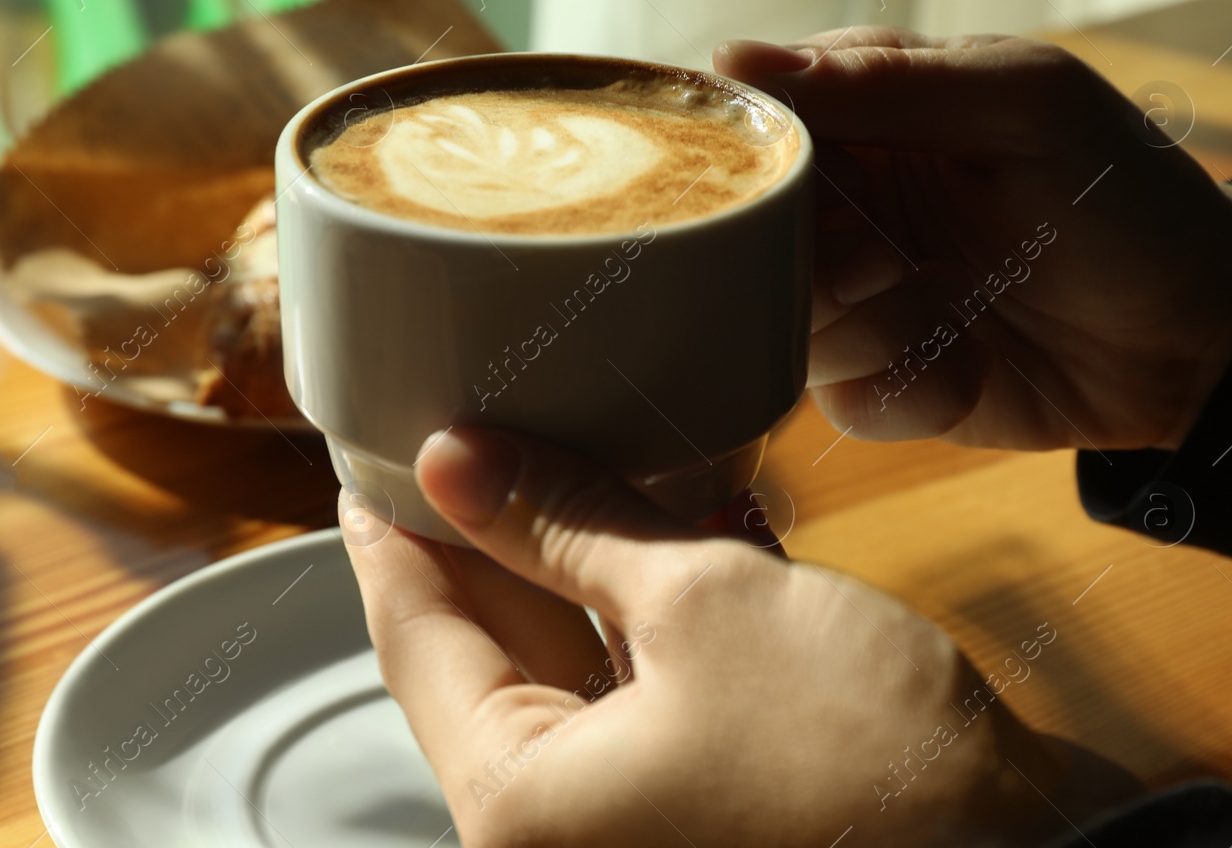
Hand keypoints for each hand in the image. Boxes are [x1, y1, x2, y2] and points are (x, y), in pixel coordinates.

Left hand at [344, 427, 1139, 846]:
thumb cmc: (863, 757)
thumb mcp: (700, 607)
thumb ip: (567, 524)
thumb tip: (456, 459)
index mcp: (516, 805)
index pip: (414, 639)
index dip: (390, 529)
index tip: (369, 450)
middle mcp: (558, 827)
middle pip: (486, 643)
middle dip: (480, 529)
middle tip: (459, 423)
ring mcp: (635, 814)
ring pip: (571, 651)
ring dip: (574, 551)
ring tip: (553, 441)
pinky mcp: (706, 790)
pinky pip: (641, 680)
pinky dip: (645, 600)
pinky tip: (660, 506)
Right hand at [715, 30, 1231, 449]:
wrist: (1198, 336)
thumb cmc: (1122, 193)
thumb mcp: (1023, 105)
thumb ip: (885, 82)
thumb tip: (735, 54)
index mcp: (866, 115)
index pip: (752, 121)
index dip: (749, 159)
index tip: (809, 185)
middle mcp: (847, 203)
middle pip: (744, 232)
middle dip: (808, 256)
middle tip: (879, 259)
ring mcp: (858, 296)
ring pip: (782, 320)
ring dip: (863, 326)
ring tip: (943, 305)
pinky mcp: (882, 379)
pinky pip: (839, 397)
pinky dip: (905, 388)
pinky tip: (969, 365)